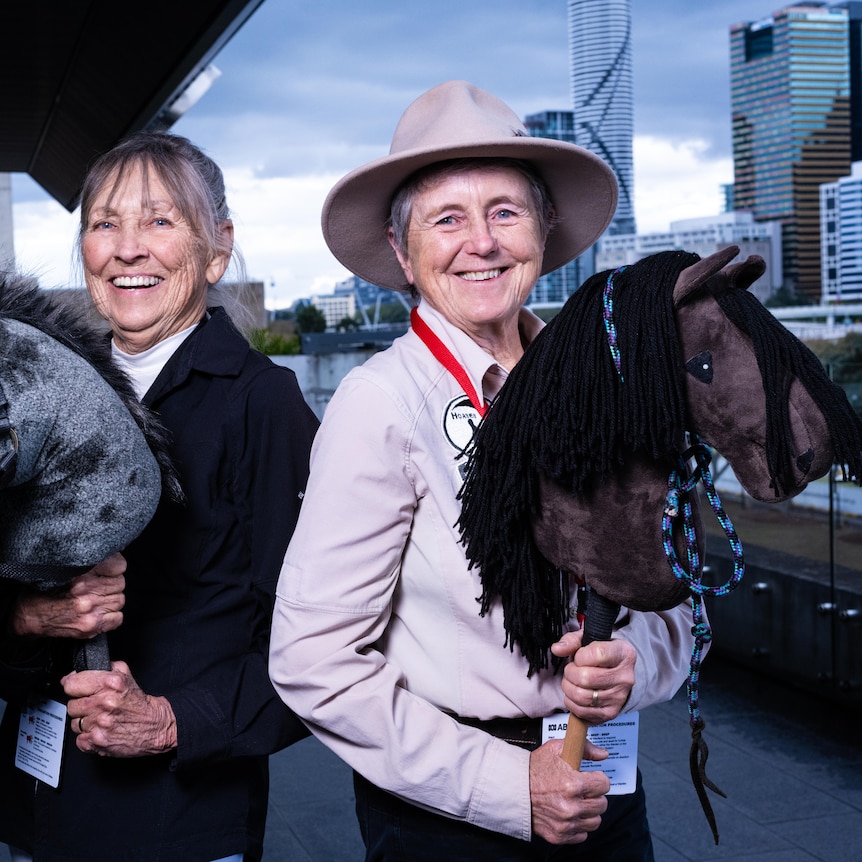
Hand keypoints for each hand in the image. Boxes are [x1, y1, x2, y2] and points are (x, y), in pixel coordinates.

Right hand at [10, 553, 125, 638]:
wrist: (28, 617)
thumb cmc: (44, 591)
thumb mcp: (64, 568)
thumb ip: (88, 562)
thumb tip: (112, 554)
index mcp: (81, 573)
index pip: (118, 565)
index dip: (114, 567)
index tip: (109, 570)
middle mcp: (86, 591)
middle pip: (120, 583)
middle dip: (112, 584)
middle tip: (100, 586)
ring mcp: (90, 610)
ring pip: (120, 600)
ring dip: (111, 599)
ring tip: (97, 599)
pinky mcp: (90, 626)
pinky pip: (118, 618)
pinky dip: (112, 616)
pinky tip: (99, 612)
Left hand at [62, 660, 176, 757]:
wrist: (156, 727)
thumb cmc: (141, 704)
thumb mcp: (127, 676)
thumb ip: (106, 668)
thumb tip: (80, 670)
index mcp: (111, 684)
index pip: (71, 684)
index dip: (73, 685)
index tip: (75, 688)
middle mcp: (104, 704)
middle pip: (71, 704)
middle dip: (82, 704)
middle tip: (95, 705)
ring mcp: (100, 724)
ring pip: (74, 723)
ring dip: (85, 722)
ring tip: (100, 719)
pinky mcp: (97, 742)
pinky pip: (79, 739)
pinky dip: (88, 737)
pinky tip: (101, 730)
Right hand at [530, 739, 609, 842]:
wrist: (513, 788)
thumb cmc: (534, 769)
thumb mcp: (556, 749)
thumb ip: (583, 747)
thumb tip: (602, 753)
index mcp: (573, 784)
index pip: (604, 785)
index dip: (598, 779)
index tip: (592, 778)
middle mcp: (571, 806)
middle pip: (602, 804)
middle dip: (594, 795)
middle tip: (584, 789)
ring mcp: (565, 823)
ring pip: (595, 821)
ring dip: (589, 811)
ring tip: (577, 801)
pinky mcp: (559, 835)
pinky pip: (582, 835)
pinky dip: (578, 825)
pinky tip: (569, 814)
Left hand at [551, 630, 635, 722]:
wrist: (616, 674)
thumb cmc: (600, 655)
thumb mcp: (588, 640)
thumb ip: (572, 641)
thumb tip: (557, 649)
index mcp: (624, 653)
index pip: (597, 654)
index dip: (580, 656)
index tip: (579, 656)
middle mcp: (625, 677)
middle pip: (586, 678)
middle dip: (570, 672)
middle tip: (572, 669)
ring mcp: (619, 697)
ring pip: (581, 696)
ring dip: (568, 687)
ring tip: (572, 680)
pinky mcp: (610, 713)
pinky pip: (581, 711)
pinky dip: (571, 702)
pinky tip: (575, 693)